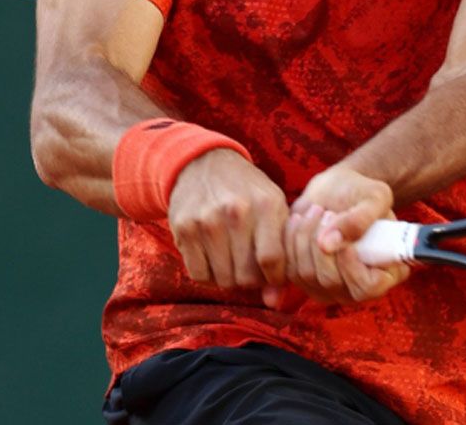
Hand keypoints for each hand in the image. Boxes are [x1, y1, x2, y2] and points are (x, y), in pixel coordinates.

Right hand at [167, 148, 288, 306]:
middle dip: (252, 280)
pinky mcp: (184, 229)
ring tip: (233, 260)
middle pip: (246, 276)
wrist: (204, 163)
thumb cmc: (247, 190)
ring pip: (222, 280)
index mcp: (266, 204)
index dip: (275, 277)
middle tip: (251, 268)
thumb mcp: (272, 209)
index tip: (273, 274)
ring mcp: (206, 221)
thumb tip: (273, 302)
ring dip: (230, 278)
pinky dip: (209, 274)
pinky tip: (214, 257)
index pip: (272, 260)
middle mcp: (236, 212)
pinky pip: (199, 275)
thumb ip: (281, 252)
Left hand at [285, 165, 409, 304]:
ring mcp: (329, 287)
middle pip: (331, 282)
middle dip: (322, 245)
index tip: (346, 241)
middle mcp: (357, 287)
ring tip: (316, 211)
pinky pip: (288, 269)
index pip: (367, 287)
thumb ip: (359, 220)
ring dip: (305, 239)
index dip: (352, 268)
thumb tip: (327, 245)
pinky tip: (299, 219)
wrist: (338, 189)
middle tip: (327, 213)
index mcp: (386, 272)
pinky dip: (289, 241)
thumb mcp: (374, 197)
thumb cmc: (363, 192)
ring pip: (306, 276)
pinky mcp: (304, 279)